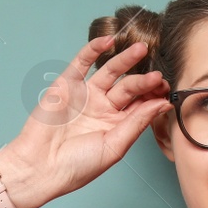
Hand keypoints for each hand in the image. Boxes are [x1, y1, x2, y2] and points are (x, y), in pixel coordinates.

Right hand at [0, 36, 171, 207]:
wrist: (41, 167)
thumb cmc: (77, 166)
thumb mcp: (115, 146)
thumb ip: (137, 123)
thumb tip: (162, 104)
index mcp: (117, 125)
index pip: (141, 105)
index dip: (154, 96)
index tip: (167, 91)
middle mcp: (103, 108)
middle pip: (130, 88)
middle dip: (144, 81)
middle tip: (157, 76)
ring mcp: (86, 95)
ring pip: (110, 71)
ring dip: (126, 59)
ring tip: (141, 49)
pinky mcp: (66, 84)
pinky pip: (82, 62)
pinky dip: (94, 50)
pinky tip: (109, 41)